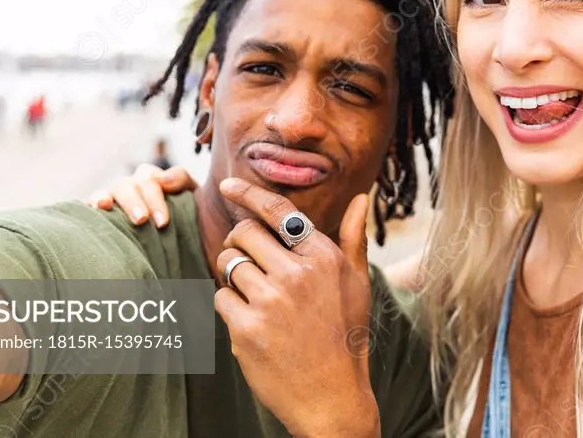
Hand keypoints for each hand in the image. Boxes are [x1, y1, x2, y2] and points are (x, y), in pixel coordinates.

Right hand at [86, 164, 198, 227]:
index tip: (162, 222)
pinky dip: (88, 205)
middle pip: (126, 185)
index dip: (155, 198)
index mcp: (153, 180)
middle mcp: (132, 187)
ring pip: (107, 192)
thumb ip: (182, 180)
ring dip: (105, 197)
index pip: (149, 177)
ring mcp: (116, 199)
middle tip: (141, 220)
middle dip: (133, 202)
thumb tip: (163, 179)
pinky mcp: (103, 214)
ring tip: (104, 206)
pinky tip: (90, 210)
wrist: (187, 237)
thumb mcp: (192, 194)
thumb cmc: (188, 214)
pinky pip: (90, 205)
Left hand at [214, 178, 378, 437]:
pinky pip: (220, 297)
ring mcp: (270, 302)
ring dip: (234, 275)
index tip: (227, 184)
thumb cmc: (345, 335)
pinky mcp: (246, 329)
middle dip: (241, 243)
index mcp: (324, 258)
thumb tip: (362, 197)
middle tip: (249, 261)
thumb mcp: (357, 284)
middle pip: (244, 233)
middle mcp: (297, 274)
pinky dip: (229, 306)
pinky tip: (252, 321)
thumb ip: (352, 238)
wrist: (331, 398)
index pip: (279, 211)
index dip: (249, 193)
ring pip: (228, 263)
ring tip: (254, 295)